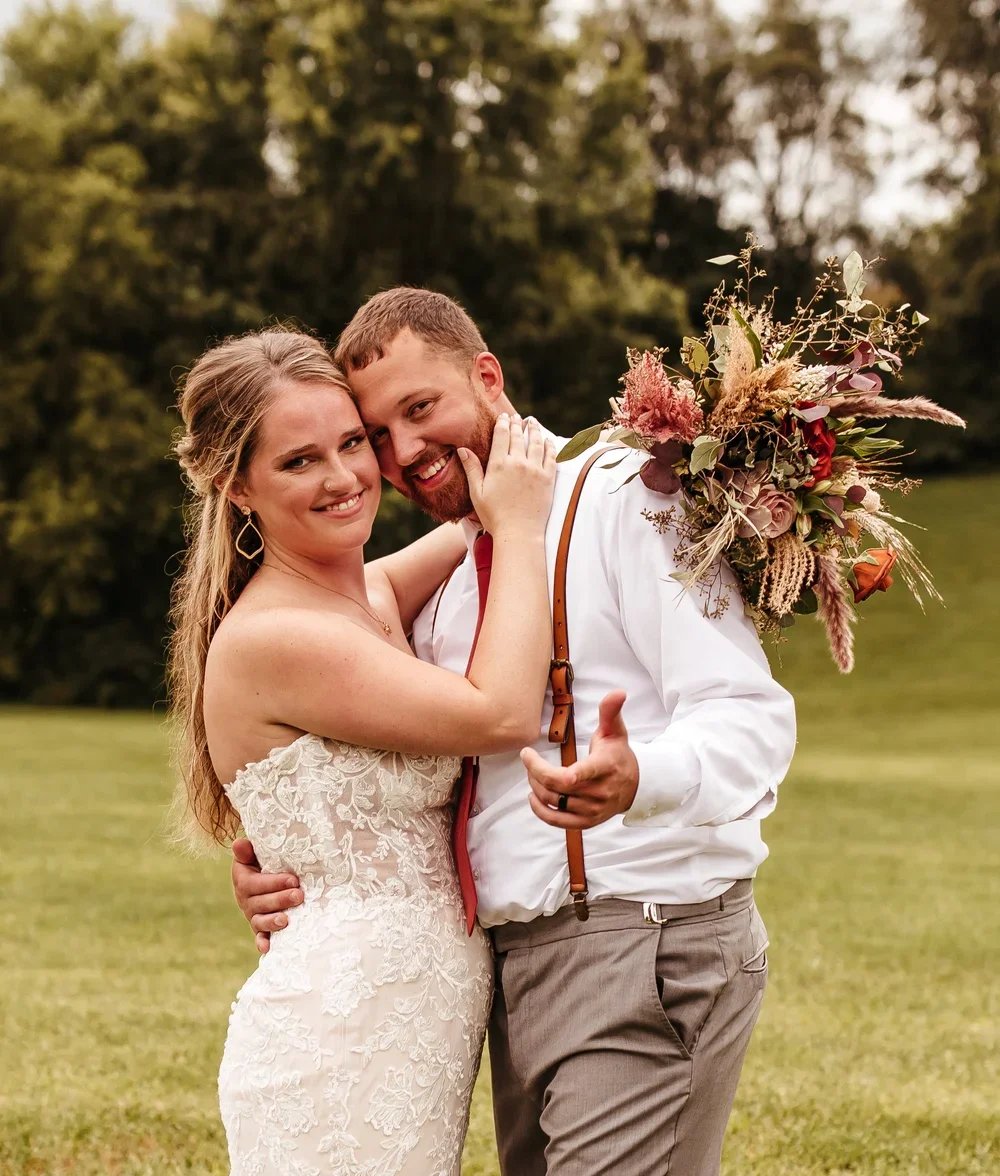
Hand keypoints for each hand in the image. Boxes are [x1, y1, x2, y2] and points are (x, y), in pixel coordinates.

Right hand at [231, 836, 303, 954]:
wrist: (267, 874)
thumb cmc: (265, 860)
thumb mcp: (255, 854)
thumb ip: (248, 850)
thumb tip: (239, 843)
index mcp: (243, 880)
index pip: (254, 884)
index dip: (273, 883)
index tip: (293, 879)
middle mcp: (245, 900)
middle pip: (260, 903)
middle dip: (280, 900)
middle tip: (299, 896)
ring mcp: (253, 915)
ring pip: (259, 921)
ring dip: (272, 922)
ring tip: (286, 920)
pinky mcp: (261, 927)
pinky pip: (259, 936)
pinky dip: (262, 942)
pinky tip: (268, 948)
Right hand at [459, 414, 554, 539]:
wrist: (518, 532)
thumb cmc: (494, 516)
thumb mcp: (477, 492)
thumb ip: (472, 469)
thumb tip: (462, 449)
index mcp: (499, 464)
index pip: (502, 435)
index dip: (503, 423)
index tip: (504, 416)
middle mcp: (518, 463)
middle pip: (519, 435)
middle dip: (518, 423)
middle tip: (518, 417)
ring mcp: (535, 470)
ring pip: (536, 442)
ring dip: (534, 429)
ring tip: (532, 422)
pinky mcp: (548, 478)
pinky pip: (551, 456)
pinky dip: (549, 445)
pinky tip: (547, 440)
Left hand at [522, 691, 639, 828]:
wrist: (636, 786)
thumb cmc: (618, 755)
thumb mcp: (616, 731)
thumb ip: (611, 711)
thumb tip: (618, 692)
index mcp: (604, 768)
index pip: (575, 776)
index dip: (547, 770)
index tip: (528, 753)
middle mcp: (599, 792)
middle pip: (556, 787)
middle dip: (534, 771)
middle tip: (527, 758)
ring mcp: (592, 810)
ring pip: (552, 801)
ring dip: (535, 786)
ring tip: (531, 772)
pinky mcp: (586, 822)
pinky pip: (556, 821)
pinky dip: (539, 810)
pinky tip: (533, 796)